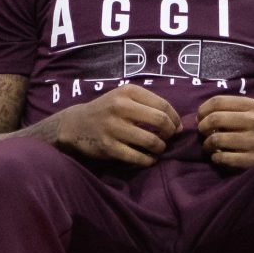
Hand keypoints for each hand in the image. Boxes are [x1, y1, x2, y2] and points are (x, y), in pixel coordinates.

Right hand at [54, 84, 179, 166]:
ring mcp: (113, 128)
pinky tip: (149, 159)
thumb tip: (178, 125)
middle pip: (161, 122)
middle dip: (170, 133)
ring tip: (158, 148)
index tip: (176, 127)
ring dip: (160, 148)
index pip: (163, 105)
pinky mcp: (108, 147)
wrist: (75, 125)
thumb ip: (149, 105)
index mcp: (128, 92)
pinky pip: (137, 157)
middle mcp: (120, 107)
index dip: (175, 119)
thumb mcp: (124, 97)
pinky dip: (148, 160)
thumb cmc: (107, 110)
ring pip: (151, 141)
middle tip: (168, 138)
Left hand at [197, 95, 253, 169]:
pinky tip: (217, 156)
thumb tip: (198, 116)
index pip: (218, 101)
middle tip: (203, 132)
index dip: (202, 109)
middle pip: (215, 118)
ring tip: (209, 146)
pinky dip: (215, 157)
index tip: (199, 117)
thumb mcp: (248, 112)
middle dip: (202, 126)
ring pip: (217, 139)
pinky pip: (223, 157)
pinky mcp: (252, 159)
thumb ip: (226, 109)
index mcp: (252, 105)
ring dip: (207, 144)